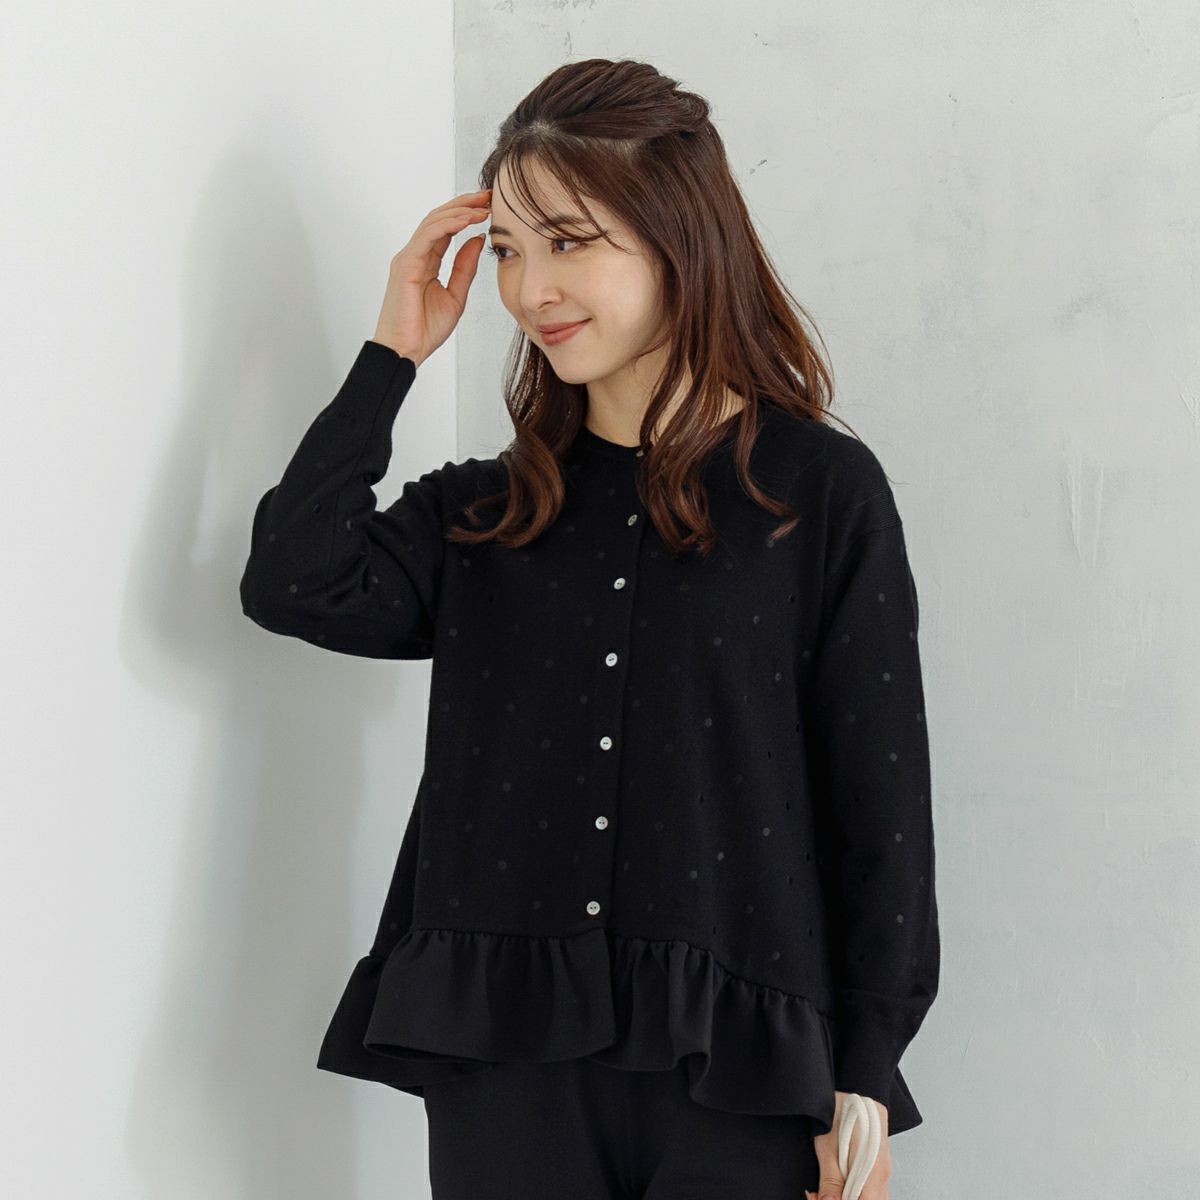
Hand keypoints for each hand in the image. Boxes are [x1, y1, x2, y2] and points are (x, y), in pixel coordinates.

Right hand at [371, 187, 491, 367]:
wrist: (406, 351)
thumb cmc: (424, 330)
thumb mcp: (455, 295)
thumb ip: (465, 267)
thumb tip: (477, 240)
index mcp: (426, 261)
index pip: (447, 228)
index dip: (467, 214)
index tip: (490, 206)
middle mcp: (415, 255)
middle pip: (439, 218)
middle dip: (464, 204)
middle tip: (489, 195)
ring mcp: (408, 258)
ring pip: (433, 222)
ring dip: (459, 211)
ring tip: (483, 205)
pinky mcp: (405, 265)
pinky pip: (427, 237)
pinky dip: (448, 225)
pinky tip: (467, 220)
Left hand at [805, 1091, 890, 1199]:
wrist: (858, 1085)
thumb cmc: (844, 1109)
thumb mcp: (829, 1145)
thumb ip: (830, 1179)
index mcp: (873, 1174)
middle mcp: (882, 1176)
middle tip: (816, 1196)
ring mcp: (881, 1170)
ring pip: (868, 1198)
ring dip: (846, 1197)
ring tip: (823, 1190)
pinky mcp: (876, 1164)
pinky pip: (868, 1188)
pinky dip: (852, 1191)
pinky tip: (835, 1183)